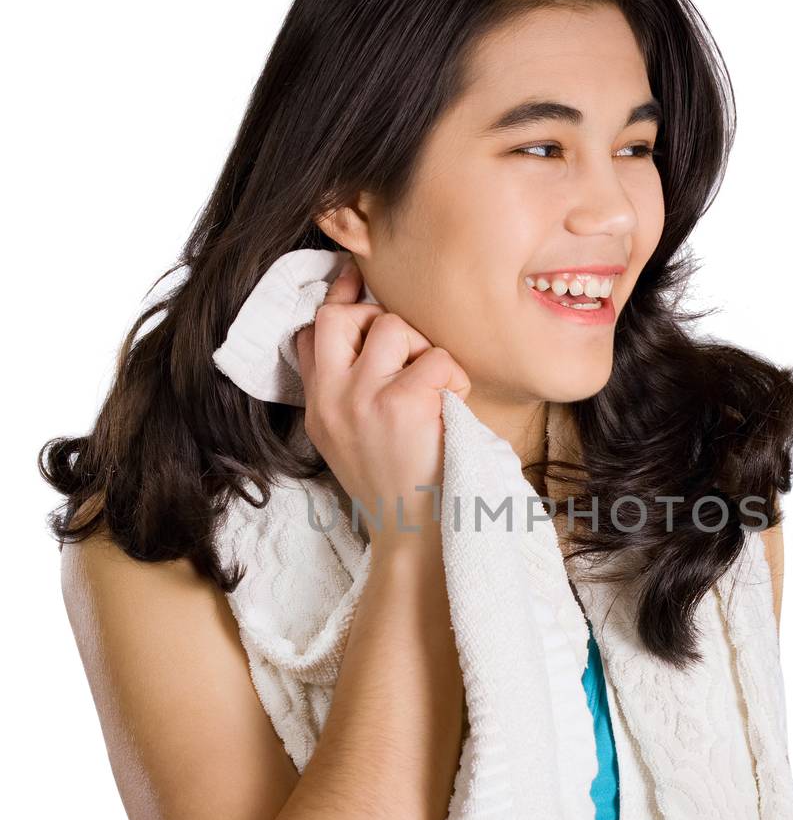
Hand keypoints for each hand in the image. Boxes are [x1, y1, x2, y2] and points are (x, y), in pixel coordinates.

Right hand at [294, 257, 470, 554]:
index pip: (311, 332)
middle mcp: (332, 399)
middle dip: (380, 319)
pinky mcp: (401, 404)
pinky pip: (436, 359)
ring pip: (393, 326)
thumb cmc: (398, 485)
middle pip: (341, 315)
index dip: (336, 300)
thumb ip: (349, 388)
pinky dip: (455, 377)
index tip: (356, 283)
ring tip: (436, 387)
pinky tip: (454, 405)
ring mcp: (362, 399)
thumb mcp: (350, 438)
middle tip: (410, 352)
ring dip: (424, 349)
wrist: (414, 536)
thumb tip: (365, 327)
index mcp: (319, 407)